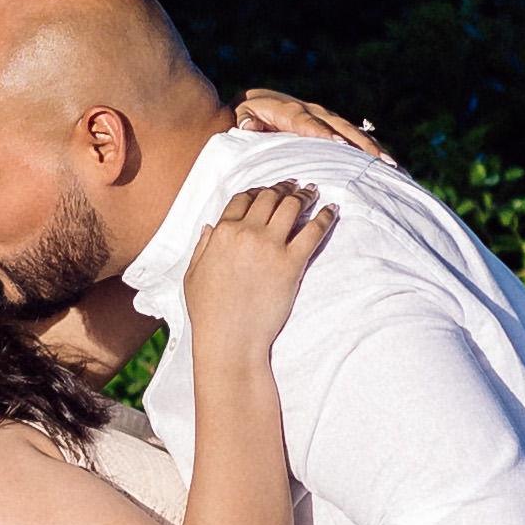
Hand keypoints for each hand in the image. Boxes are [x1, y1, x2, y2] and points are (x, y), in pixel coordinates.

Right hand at [170, 176, 333, 362]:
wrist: (230, 339)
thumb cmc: (208, 312)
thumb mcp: (193, 274)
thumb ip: (202, 246)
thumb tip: (210, 226)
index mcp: (221, 233)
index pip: (243, 198)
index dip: (258, 190)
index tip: (269, 190)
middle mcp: (246, 233)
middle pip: (270, 197)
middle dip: (284, 187)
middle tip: (295, 185)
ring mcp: (270, 247)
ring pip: (291, 206)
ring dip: (304, 195)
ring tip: (312, 192)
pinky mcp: (291, 264)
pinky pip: (313, 231)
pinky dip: (325, 217)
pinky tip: (332, 211)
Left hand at [231, 85, 389, 161]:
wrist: (251, 102)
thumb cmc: (243, 115)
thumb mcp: (239, 116)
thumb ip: (244, 121)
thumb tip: (249, 125)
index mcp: (287, 109)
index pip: (305, 121)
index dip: (322, 132)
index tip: (340, 146)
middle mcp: (310, 110)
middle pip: (338, 126)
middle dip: (359, 143)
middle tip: (379, 160)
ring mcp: (322, 116)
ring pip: (350, 131)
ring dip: (370, 147)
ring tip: (390, 165)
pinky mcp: (328, 125)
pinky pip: (350, 136)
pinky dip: (368, 148)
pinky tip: (385, 163)